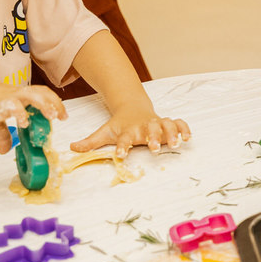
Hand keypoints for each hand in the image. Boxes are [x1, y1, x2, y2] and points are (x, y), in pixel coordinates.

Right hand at [0, 80, 67, 153]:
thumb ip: (2, 133)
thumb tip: (5, 150)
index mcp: (18, 95)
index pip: (42, 93)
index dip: (54, 102)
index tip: (62, 115)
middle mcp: (16, 93)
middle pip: (42, 93)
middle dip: (54, 103)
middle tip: (62, 117)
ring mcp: (7, 97)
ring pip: (32, 95)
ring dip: (43, 105)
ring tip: (51, 116)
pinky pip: (12, 105)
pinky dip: (20, 113)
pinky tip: (24, 123)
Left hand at [71, 104, 190, 157]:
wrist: (133, 108)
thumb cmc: (120, 125)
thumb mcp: (105, 131)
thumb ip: (90, 142)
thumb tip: (72, 148)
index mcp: (128, 130)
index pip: (124, 138)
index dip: (122, 145)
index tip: (120, 153)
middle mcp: (144, 126)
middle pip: (150, 129)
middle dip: (153, 137)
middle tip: (154, 147)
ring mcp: (157, 123)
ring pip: (166, 125)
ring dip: (171, 133)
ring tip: (175, 143)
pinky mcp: (167, 123)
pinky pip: (179, 123)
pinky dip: (184, 128)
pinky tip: (188, 137)